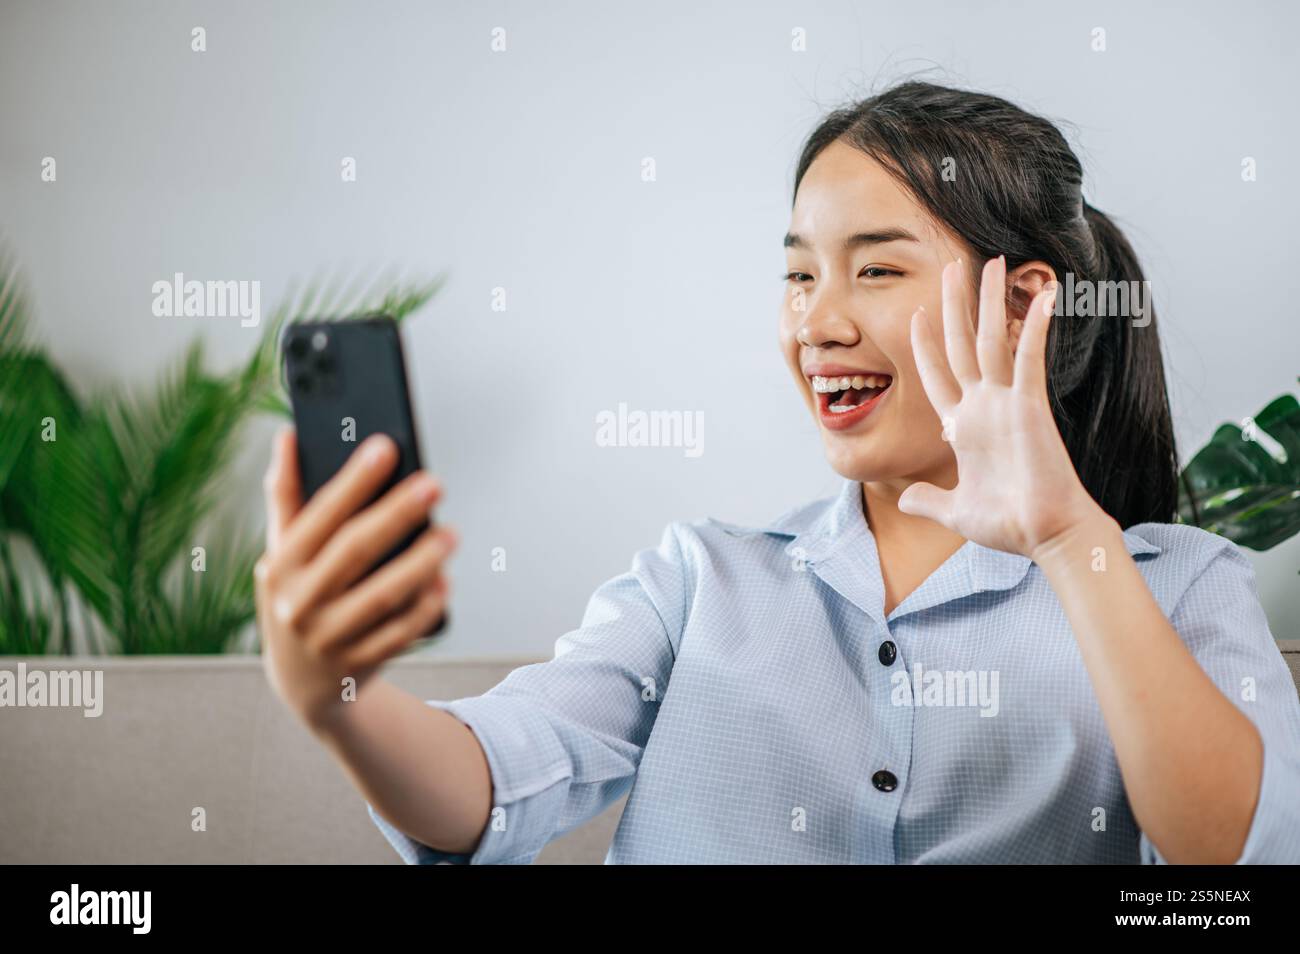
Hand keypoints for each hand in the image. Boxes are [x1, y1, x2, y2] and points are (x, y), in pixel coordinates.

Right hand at [255, 429, 457, 727]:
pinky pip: (400, 634)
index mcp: (279, 566)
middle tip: (435, 484)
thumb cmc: (295, 596)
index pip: (320, 515)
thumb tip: (289, 435)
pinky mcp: (359, 665)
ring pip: (382, 596)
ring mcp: (329, 639)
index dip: (353, 480)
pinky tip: (446, 582)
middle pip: (355, 551)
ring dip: (421, 563)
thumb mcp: (280, 552)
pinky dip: (425, 607)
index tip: (386, 446)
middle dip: (397, 514)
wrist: (300, 683)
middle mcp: (298, 604)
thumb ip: (286, 495)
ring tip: (450, 534)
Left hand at [897, 255, 1109, 559]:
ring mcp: (1007, 404)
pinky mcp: (1031, 407)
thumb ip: (928, 499)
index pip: (938, 375)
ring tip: (989, 262)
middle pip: (964, 345)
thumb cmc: (1008, 524)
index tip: (915, 314)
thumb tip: (904, 497)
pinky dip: (1036, 328)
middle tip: (951, 267)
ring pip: (995, 340)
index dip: (925, 346)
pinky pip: (1031, 359)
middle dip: (956, 305)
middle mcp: (984, 407)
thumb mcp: (954, 510)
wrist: (1045, 535)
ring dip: (990, 302)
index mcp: (964, 426)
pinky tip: (1041, 297)